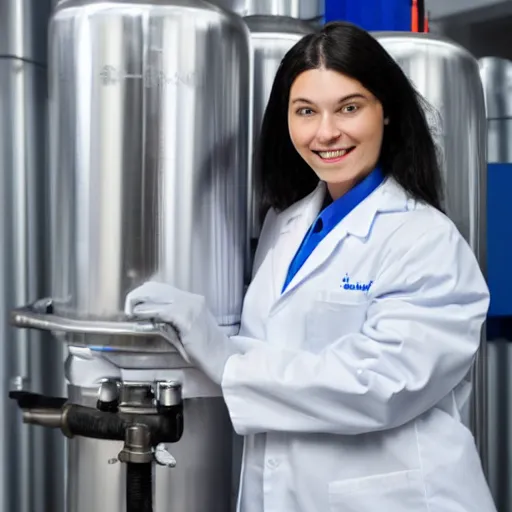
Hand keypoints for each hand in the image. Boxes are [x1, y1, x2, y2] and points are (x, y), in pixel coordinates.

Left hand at [124, 281, 249, 383]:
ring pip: (159, 296)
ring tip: (130, 310)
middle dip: (140, 295)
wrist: (222, 358)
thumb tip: (151, 320)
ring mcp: (191, 306)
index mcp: (194, 301)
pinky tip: (139, 315)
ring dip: (141, 303)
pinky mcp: (188, 317)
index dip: (146, 294)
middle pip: (159, 288)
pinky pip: (163, 310)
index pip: (164, 289)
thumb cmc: (206, 350)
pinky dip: (148, 312)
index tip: (134, 303)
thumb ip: (169, 324)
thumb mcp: (185, 332)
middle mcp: (192, 299)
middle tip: (128, 306)